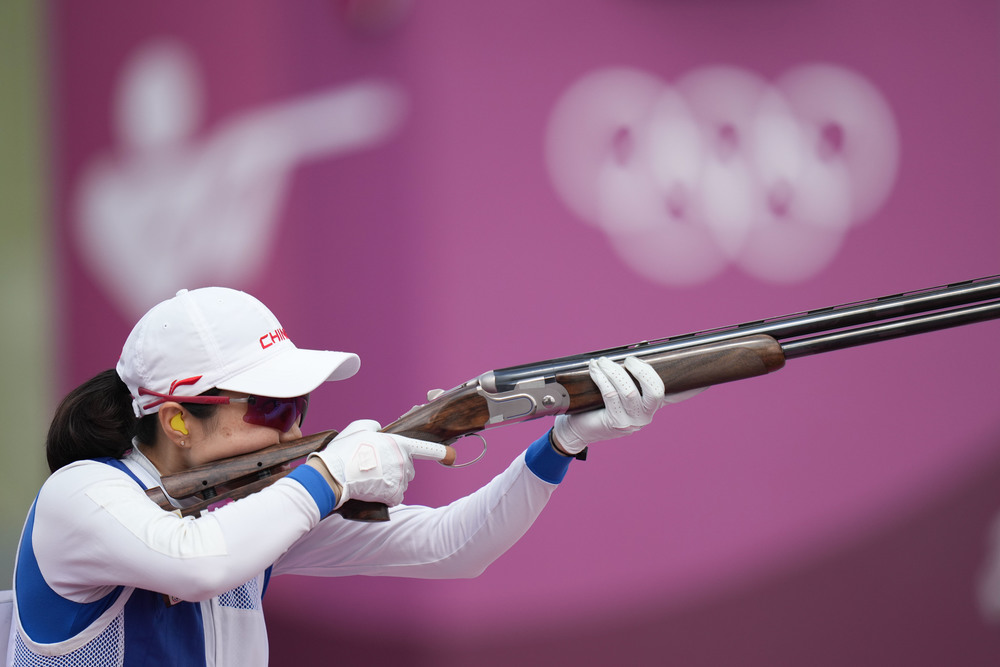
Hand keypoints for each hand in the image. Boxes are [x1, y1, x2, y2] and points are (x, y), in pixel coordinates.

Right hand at [307, 419, 448, 507]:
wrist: (333, 475)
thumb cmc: (344, 451)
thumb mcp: (359, 428)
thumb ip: (375, 427)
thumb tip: (380, 430)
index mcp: (398, 443)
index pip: (426, 448)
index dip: (440, 452)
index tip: (452, 456)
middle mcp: (403, 461)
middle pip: (409, 468)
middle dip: (397, 469)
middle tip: (375, 467)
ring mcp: (400, 479)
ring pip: (402, 483)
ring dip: (390, 483)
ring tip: (370, 478)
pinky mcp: (394, 494)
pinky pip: (395, 497)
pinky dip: (386, 496)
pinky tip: (372, 490)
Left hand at [552, 356, 701, 454]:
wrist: (578, 428)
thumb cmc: (598, 403)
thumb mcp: (617, 387)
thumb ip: (629, 372)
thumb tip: (638, 349)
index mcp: (652, 404)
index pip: (678, 395)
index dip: (694, 388)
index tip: (709, 380)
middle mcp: (647, 415)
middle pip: (656, 390)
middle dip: (642, 369)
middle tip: (628, 359)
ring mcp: (633, 422)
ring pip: (629, 391)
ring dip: (613, 371)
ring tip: (602, 361)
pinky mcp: (616, 423)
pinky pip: (611, 396)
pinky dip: (602, 379)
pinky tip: (595, 370)